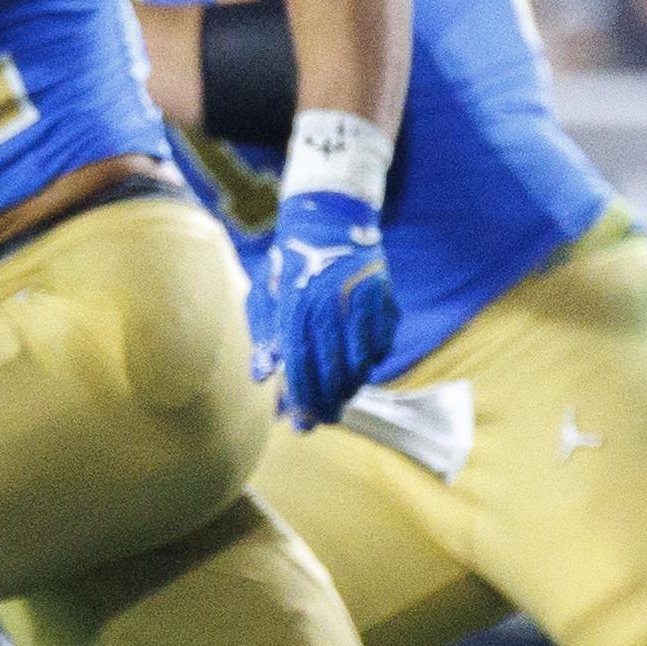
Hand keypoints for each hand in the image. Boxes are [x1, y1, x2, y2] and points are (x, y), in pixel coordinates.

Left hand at [255, 189, 398, 426]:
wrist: (329, 220)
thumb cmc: (288, 264)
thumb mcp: (264, 294)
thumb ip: (263, 335)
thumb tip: (262, 376)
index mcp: (297, 305)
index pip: (300, 364)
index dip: (302, 399)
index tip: (301, 425)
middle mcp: (331, 304)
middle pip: (332, 369)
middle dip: (327, 403)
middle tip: (323, 421)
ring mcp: (361, 302)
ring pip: (360, 361)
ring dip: (350, 387)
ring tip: (339, 399)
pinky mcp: (384, 299)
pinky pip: (381, 344)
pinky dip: (370, 362)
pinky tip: (358, 369)